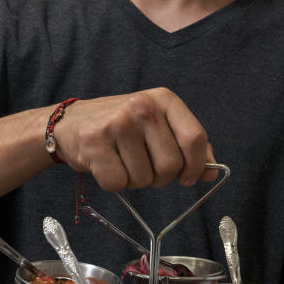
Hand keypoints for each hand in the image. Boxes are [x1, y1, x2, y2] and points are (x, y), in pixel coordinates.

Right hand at [52, 89, 215, 190]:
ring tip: (123, 162)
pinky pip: (118, 183)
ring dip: (135, 181)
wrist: (71, 122)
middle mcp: (142, 106)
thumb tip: (212, 172)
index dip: (196, 166)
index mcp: (164, 99)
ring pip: (144, 179)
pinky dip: (114, 184)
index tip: (187, 177)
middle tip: (145, 168)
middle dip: (161, 178)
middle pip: (171, 165)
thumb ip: (187, 146)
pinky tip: (106, 165)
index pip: (195, 138)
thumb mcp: (158, 125)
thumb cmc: (121, 127)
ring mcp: (117, 122)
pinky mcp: (95, 141)